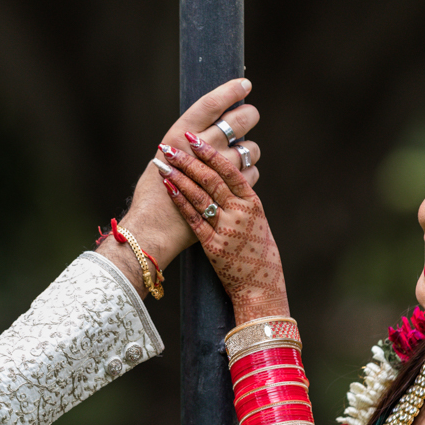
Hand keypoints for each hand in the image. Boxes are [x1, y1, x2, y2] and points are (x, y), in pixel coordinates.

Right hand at [98, 79, 260, 294]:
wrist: (156, 227)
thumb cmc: (155, 193)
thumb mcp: (163, 159)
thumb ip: (187, 143)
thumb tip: (210, 126)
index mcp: (180, 135)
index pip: (212, 103)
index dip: (231, 90)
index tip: (244, 84)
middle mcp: (202, 148)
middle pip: (240, 120)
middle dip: (248, 115)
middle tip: (248, 117)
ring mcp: (220, 169)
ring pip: (251, 147)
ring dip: (249, 148)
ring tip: (239, 154)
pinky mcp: (231, 191)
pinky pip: (253, 172)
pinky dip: (248, 173)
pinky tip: (236, 178)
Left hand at [158, 133, 288, 322]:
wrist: (260, 285)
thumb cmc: (258, 250)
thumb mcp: (257, 219)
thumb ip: (242, 198)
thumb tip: (227, 173)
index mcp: (252, 202)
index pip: (230, 170)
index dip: (210, 153)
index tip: (194, 138)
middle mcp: (239, 212)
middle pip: (211, 179)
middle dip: (188, 160)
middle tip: (171, 146)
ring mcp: (226, 229)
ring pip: (199, 196)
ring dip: (179, 177)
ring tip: (163, 163)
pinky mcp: (213, 245)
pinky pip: (193, 219)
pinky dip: (180, 201)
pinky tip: (168, 187)